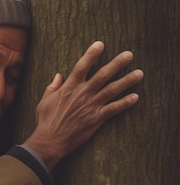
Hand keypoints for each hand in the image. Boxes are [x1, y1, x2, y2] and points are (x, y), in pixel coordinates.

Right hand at [23, 41, 143, 170]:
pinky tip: (135, 97)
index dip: (91, 54)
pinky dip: (125, 103)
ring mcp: (91, 105)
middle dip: (117, 64)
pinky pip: (114, 108)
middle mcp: (82, 93)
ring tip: (139, 73)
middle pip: (103, 75)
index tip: (100, 44)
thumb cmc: (45, 120)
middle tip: (129, 54)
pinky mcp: (96, 118)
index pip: (82, 66)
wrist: (50, 140)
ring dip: (127, 81)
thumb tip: (58, 75)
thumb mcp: (44, 101)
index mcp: (69, 87)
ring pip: (112, 90)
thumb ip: (52, 87)